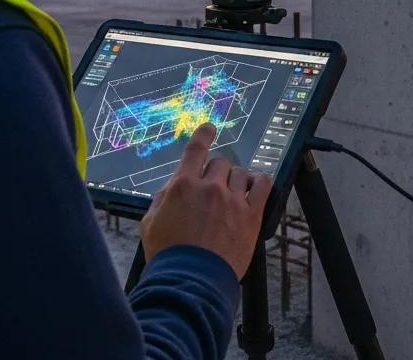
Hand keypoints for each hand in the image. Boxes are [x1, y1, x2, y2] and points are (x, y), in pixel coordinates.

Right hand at [140, 123, 271, 279]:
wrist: (190, 283)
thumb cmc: (167, 256)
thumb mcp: (150, 224)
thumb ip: (162, 199)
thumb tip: (174, 185)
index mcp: (183, 186)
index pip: (196, 150)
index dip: (204, 135)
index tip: (210, 128)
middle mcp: (209, 187)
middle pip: (220, 163)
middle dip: (215, 174)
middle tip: (212, 193)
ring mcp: (232, 199)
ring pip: (239, 172)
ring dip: (234, 181)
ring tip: (231, 196)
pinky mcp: (251, 214)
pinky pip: (262, 184)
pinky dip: (258, 181)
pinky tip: (253, 187)